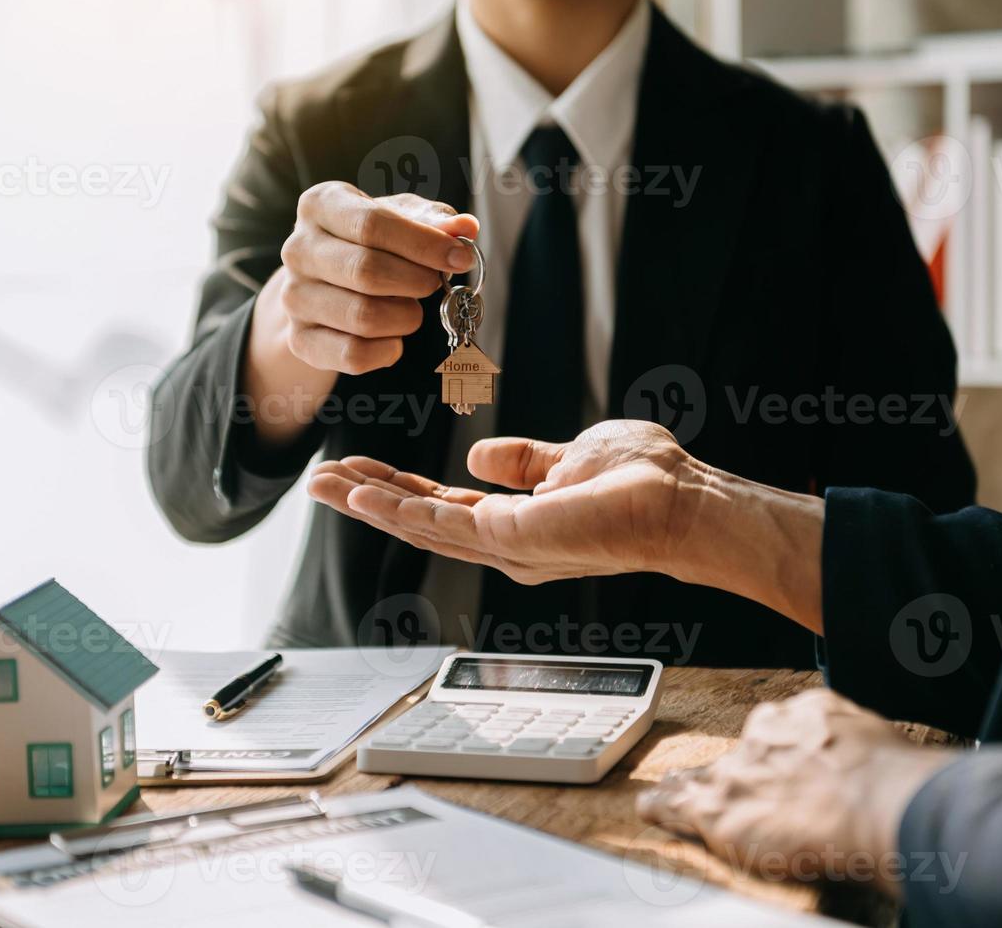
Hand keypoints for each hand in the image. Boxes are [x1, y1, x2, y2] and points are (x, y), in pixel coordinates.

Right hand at [263, 182, 478, 375]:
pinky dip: (388, 350)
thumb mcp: (398, 218)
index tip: (460, 258)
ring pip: (364, 317)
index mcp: (320, 206)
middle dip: (416, 281)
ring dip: (405, 317)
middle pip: (366, 271)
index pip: (372, 224)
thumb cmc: (367, 242)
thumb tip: (465, 229)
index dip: (424, 244)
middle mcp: (298, 249)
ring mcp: (294, 297)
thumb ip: (432, 221)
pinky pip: (353, 355)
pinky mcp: (300, 340)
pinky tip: (393, 337)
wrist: (321, 282)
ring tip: (409, 307)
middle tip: (433, 284)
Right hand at [308, 421, 704, 582]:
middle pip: (421, 520)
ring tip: (323, 484)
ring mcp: (506, 546)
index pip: (442, 505)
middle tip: (319, 481)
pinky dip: (398, 510)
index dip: (398, 489)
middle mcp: (504, 543)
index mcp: (516, 522)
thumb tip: (479, 455)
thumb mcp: (568, 456)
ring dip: (369, 504)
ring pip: (420, 525)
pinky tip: (364, 496)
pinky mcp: (512, 539)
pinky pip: (442, 523)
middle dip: (368, 500)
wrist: (682, 503)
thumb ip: (522, 462)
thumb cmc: (644, 482)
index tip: (359, 469)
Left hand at [635, 689, 954, 897]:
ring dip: (689, 786)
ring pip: (702, 777)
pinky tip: (651, 808)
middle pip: (738, 752)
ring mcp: (738, 772)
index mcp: (803, 713)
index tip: (779, 764)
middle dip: (734, 769)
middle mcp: (763, 736)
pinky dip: (662, 807)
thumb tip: (871, 761)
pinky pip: (677, 806)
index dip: (775, 752)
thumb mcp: (876, 739)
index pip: (777, 729)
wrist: (877, 803)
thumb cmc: (891, 779)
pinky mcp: (719, 809)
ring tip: (671, 789)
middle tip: (733, 784)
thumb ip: (857, 745)